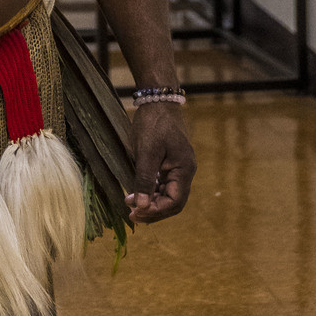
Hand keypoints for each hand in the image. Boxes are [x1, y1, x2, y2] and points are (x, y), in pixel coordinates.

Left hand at [127, 102, 195, 222]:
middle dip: (153, 210)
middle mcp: (184, 171)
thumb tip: (140, 206)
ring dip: (150, 202)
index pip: (174, 201)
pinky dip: (150, 192)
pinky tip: (136, 194)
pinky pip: (162, 184)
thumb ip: (144, 179)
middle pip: (172, 201)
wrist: (157, 99)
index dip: (156, 211)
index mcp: (184, 169)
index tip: (136, 213)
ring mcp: (177, 167)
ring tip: (130, 206)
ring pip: (167, 194)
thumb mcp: (147, 151)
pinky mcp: (168, 163)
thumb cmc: (154, 123)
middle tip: (132, 215)